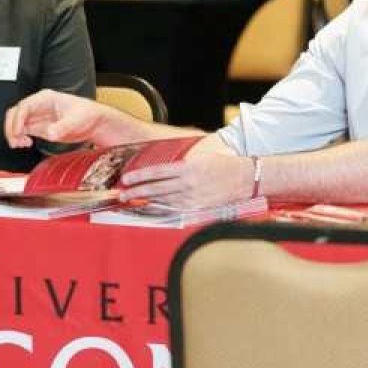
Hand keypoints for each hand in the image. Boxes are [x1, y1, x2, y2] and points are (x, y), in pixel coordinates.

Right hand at [4, 89, 109, 148]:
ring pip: (16, 123)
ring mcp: (37, 117)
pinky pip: (22, 131)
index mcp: (46, 98)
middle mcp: (38, 106)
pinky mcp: (39, 127)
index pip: (24, 106)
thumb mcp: (76, 120)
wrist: (94, 122)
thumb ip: (62, 127)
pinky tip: (26, 144)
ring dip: (13, 134)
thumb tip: (50, 133)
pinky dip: (19, 138)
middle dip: (11, 127)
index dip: (18, 120)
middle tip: (15, 141)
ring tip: (20, 145)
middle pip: (15, 113)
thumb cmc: (87, 114)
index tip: (18, 132)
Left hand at [119, 156, 252, 208]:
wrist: (246, 178)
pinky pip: (175, 209)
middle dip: (137, 192)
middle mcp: (188, 184)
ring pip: (163, 201)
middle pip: (156, 189)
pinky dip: (162, 208)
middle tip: (122, 194)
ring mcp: (193, 198)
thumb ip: (182, 164)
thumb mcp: (202, 157)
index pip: (157, 172)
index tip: (126, 179)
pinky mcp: (198, 208)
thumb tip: (164, 168)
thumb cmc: (224, 165)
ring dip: (146, 201)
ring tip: (132, 200)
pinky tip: (151, 208)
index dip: (140, 176)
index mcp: (188, 168)